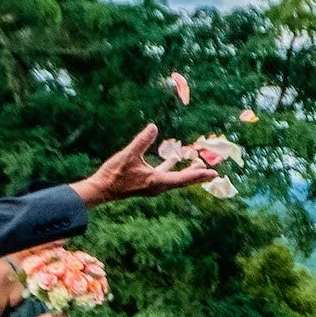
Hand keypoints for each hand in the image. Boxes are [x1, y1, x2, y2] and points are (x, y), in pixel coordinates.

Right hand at [72, 124, 218, 206]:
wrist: (101, 189)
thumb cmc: (114, 173)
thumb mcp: (128, 155)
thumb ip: (142, 141)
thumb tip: (153, 127)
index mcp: (157, 181)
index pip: (183, 178)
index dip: (198, 174)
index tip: (212, 173)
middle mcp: (158, 186)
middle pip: (183, 181)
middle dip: (198, 176)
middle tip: (214, 173)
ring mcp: (153, 186)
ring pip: (175, 179)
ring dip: (187, 172)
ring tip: (199, 165)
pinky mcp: (147, 184)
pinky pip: (165, 175)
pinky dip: (172, 168)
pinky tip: (174, 159)